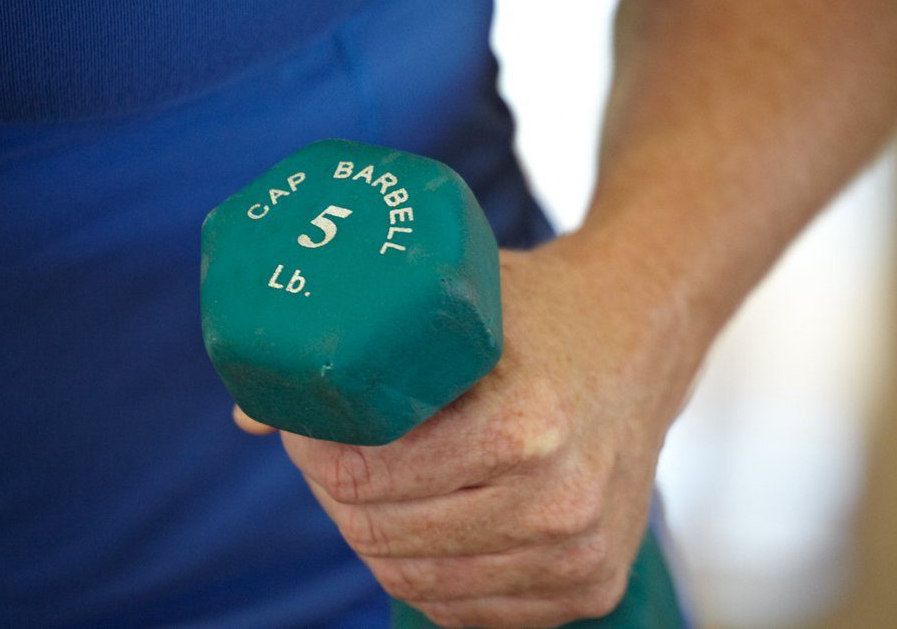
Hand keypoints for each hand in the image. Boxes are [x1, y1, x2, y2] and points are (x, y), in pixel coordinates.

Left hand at [239, 238, 705, 627]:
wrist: (644, 331)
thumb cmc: (541, 309)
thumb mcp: (455, 298)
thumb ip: (356, 346)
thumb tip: (252, 412)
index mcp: (522, 428)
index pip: (366, 478)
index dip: (313, 456)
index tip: (303, 428)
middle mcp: (557, 502)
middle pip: (382, 537)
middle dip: (334, 497)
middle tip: (326, 457)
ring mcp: (579, 553)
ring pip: (418, 582)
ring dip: (376, 537)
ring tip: (371, 486)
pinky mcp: (591, 583)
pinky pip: (469, 609)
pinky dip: (430, 575)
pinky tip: (423, 523)